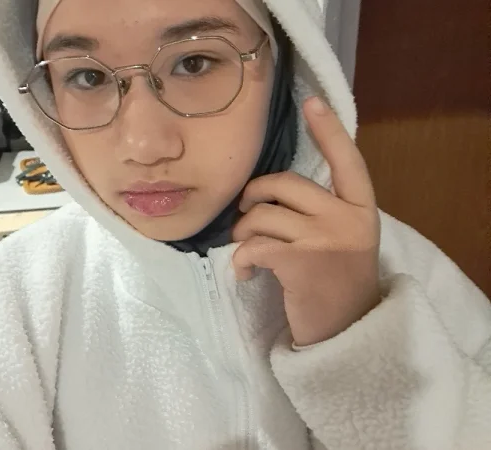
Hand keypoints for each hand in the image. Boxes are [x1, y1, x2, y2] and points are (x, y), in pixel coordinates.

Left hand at [232, 97, 380, 346]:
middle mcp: (347, 218)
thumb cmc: (339, 283)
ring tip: (244, 248)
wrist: (347, 333)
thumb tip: (270, 190)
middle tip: (243, 213)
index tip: (311, 102)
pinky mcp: (300, 262)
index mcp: (362, 208)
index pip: (347, 159)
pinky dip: (240, 259)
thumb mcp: (344, 238)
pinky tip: (244, 272)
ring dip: (242, 231)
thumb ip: (322, 210)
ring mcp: (325, 239)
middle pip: (285, 183)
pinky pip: (254, 246)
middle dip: (254, 195)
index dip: (329, 130)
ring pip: (263, 215)